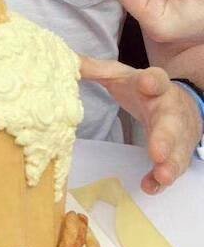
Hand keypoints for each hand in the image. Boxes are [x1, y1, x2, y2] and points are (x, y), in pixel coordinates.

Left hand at [80, 55, 202, 193]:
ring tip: (161, 175)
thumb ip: (96, 69)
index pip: (155, 79)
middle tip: (157, 151)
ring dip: (170, 164)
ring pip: (177, 150)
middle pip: (170, 122)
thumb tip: (67, 60)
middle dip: (165, 137)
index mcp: (152, 85)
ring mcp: (175, 134)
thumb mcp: (120, 75)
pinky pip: (171, 168)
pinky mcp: (175, 153)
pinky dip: (161, 179)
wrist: (180, 104)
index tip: (145, 83)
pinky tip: (150, 186)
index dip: (151, 81)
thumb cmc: (142, 89)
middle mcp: (168, 109)